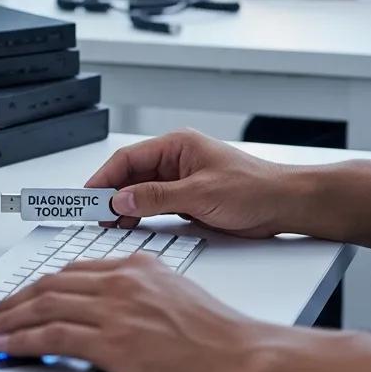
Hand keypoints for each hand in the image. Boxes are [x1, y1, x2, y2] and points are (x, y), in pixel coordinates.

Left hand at [0, 255, 276, 371]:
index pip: (75, 270)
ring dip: (10, 318)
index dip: (41, 285)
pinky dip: (25, 338)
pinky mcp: (114, 340)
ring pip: (46, 304)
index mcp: (139, 267)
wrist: (244, 358)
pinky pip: (55, 334)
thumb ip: (142, 300)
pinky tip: (10, 345)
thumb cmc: (221, 339)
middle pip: (53, 283)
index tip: (24, 297)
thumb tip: (117, 318)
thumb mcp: (177, 300)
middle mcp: (124, 279)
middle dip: (16, 299)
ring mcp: (117, 308)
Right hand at [88, 128, 306, 236]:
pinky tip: (130, 226)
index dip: (104, 178)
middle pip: (131, 174)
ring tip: (107, 224)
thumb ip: (157, 197)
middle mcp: (176, 160)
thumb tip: (121, 199)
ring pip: (141, 191)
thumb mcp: (200, 194)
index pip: (128, 159)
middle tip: (91, 215)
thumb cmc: (253, 189)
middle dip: (110, 193)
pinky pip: (155, 204)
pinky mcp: (188, 198)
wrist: (284, 204)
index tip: (87, 197)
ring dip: (123, 206)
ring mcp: (181, 179)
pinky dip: (140, 214)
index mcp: (177, 146)